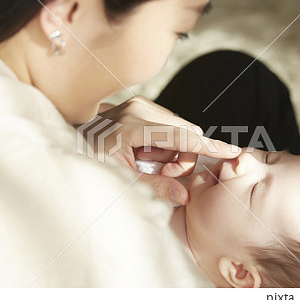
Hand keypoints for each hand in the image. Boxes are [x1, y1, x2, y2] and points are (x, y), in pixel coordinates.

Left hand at [85, 96, 239, 203]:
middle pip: (187, 133)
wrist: (67, 138)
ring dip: (174, 151)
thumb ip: (152, 187)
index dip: (210, 147)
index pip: (183, 138)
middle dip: (183, 157)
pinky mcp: (141, 106)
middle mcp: (140, 108)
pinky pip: (169, 125)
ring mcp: (140, 104)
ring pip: (180, 129)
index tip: (233, 152)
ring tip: (148, 163)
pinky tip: (145, 152)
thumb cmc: (88, 159)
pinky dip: (166, 143)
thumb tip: (184, 195)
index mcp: (134, 124)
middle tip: (161, 174)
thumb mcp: (118, 178)